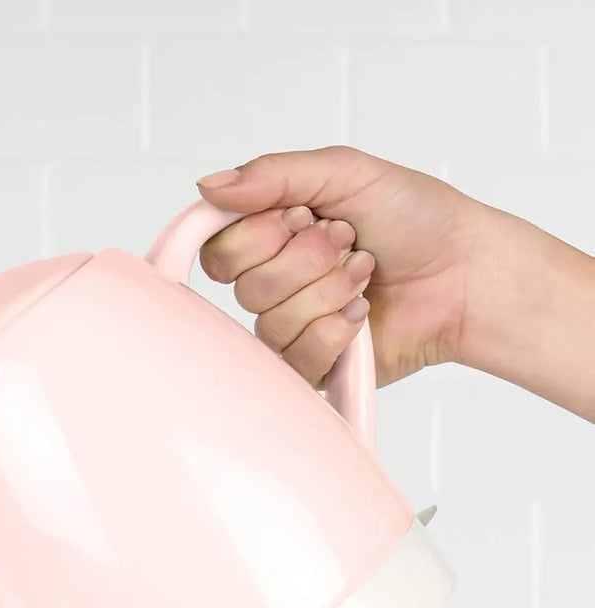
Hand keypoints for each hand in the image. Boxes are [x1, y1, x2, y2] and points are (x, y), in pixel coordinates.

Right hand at [196, 146, 486, 387]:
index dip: (259, 235)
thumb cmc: (417, 219)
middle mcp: (273, 285)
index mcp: (270, 237)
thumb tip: (209, 185)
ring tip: (365, 275)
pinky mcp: (311, 368)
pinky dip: (337, 330)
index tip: (305, 215)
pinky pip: (297, 358)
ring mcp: (290, 330)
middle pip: (246, 287)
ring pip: (273, 323)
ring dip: (330, 291)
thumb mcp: (344, 172)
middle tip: (347, 242)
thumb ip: (272, 174)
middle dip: (307, 259)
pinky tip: (363, 315)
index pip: (218, 250)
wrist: (466, 272)